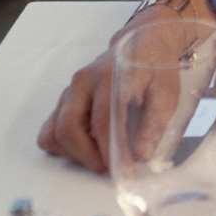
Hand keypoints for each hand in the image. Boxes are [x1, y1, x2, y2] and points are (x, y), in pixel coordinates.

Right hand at [38, 9, 189, 171]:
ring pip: (54, 132)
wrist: (140, 44)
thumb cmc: (153, 68)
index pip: (102, 121)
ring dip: (74, 155)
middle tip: (111, 168)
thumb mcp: (166, 91)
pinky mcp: (63, 101)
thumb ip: (154, 123)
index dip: (112, 151)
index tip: (126, 171)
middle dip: (88, 157)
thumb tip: (141, 155)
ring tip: (100, 158)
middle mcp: (82, 82)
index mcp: (108, 75)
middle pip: (68, 128)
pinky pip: (49, 131)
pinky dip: (63, 147)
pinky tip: (86, 148)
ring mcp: (69, 91)